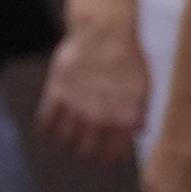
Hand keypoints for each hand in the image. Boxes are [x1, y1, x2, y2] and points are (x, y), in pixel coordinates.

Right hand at [38, 15, 149, 163]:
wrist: (105, 32)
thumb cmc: (128, 58)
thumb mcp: (143, 88)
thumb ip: (139, 113)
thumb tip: (137, 132)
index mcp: (123, 119)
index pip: (114, 154)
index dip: (111, 159)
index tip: (108, 158)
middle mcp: (99, 118)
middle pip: (87, 151)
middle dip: (89, 152)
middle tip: (89, 146)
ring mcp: (76, 107)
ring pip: (66, 140)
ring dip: (69, 141)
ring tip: (73, 134)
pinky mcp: (56, 94)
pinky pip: (47, 123)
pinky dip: (50, 128)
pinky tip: (56, 124)